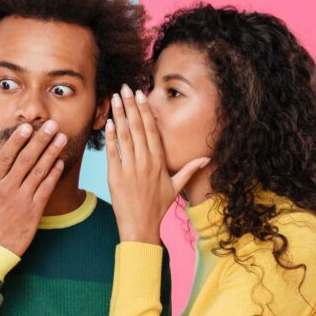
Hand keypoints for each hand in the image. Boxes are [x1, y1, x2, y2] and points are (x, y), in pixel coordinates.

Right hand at [0, 119, 66, 255]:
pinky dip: (53, 175)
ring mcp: (20, 200)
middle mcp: (6, 189)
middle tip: (52, 124)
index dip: (18, 140)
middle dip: (40, 139)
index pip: (6, 156)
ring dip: (51, 153)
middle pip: (26, 159)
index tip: (27, 127)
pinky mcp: (32, 213)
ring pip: (38, 171)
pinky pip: (45, 190)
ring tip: (61, 138)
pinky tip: (60, 164)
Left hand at [106, 85, 209, 243]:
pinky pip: (113, 152)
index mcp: (159, 162)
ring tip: (115, 98)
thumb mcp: (175, 188)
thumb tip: (206, 158)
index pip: (152, 130)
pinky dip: (111, 136)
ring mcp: (130, 169)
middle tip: (124, 88)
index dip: (145, 111)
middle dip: (131, 106)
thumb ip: (189, 170)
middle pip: (138, 128)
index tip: (141, 95)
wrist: (141, 227)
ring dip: (119, 115)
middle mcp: (145, 162)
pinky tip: (109, 121)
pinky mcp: (116, 176)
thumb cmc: (158, 208)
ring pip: (125, 136)